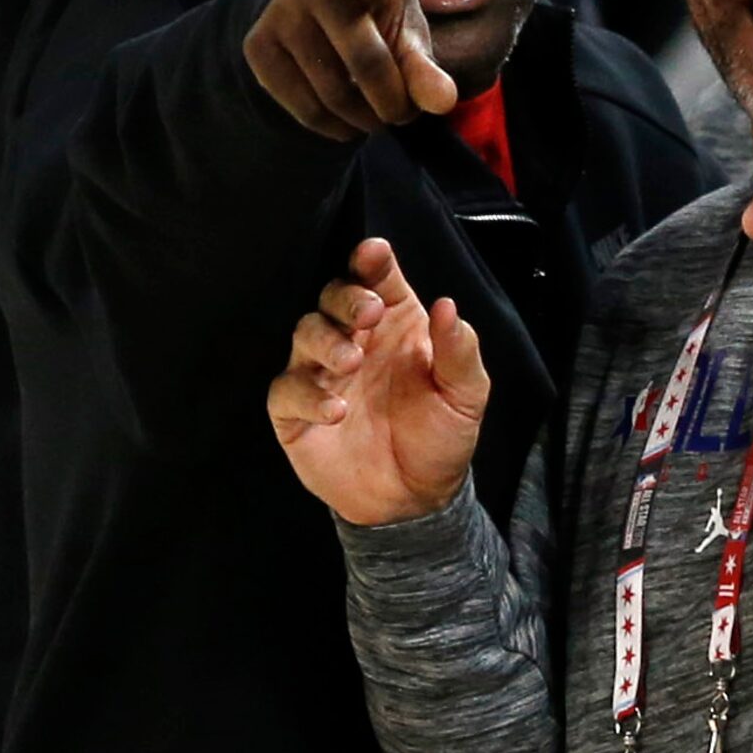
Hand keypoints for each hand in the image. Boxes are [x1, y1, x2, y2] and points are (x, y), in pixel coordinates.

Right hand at [243, 0, 457, 140]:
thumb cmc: (378, 22)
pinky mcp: (257, 45)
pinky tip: (346, 118)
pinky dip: (335, 128)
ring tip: (376, 114)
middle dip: (394, 105)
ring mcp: (281, 10)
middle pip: (365, 62)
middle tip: (403, 115)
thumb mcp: (407, 37)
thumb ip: (425, 68)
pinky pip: (305, 109)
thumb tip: (443, 103)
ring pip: (334, 95)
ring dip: (366, 122)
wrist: (319, 14)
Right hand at [268, 237, 489, 525]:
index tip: (374, 253)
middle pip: (333, 297)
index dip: (372, 262)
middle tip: (367, 313)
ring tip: (352, 362)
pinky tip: (336, 410)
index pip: (377, 280)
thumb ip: (459, 351)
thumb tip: (448, 306)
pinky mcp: (295, 412)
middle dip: (345, 297)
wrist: (415, 498)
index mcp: (394, 326)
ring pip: (304, 333)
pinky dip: (307, 395)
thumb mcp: (465, 396)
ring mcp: (320, 374)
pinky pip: (287, 391)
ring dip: (326, 341)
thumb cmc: (440, 436)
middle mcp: (354, 341)